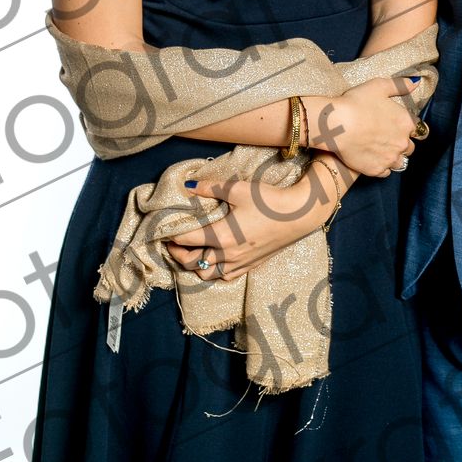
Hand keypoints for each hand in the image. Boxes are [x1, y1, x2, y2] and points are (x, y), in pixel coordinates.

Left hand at [165, 156, 347, 280]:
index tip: (163, 230)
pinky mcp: (251, 265)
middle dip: (178, 254)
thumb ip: (210, 187)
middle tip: (172, 244)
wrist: (299, 214)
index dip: (171, 236)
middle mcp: (227, 254)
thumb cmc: (268, 200)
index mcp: (221, 236)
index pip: (186, 240)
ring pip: (207, 274)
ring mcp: (240, 263)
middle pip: (192, 262)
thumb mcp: (237, 189)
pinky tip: (215, 260)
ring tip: (190, 254)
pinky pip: (225, 276)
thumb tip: (188, 185)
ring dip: (195, 265)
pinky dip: (214, 271)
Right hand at [314, 76, 420, 177]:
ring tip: (380, 149)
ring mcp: (390, 158)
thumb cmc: (356, 103)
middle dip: (401, 142)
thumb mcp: (379, 86)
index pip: (418, 129)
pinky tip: (373, 158)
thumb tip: (415, 83)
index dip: (407, 127)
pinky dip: (382, 166)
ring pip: (400, 162)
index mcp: (406, 122)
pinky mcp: (376, 170)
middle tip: (386, 136)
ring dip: (394, 156)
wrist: (336, 125)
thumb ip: (400, 85)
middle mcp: (402, 142)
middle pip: (410, 147)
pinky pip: (386, 172)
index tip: (397, 125)